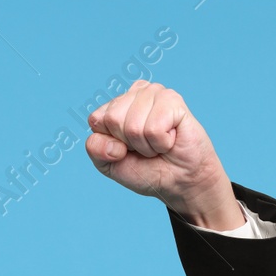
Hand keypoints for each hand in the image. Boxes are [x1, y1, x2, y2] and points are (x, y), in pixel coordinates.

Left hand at [84, 80, 244, 230]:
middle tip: (146, 147)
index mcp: (116, 104)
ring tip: (159, 144)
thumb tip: (111, 140)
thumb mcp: (109, 165)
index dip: (110, 143)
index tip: (127, 149)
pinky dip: (161, 143)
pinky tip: (170, 140)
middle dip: (129, 143)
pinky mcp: (173, 100)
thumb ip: (95, 149)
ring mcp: (154, 93)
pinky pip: (153, 128)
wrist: (179, 183)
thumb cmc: (147, 170)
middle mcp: (135, 93)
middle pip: (113, 120)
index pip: (96, 119)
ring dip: (146, 146)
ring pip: (133, 126)